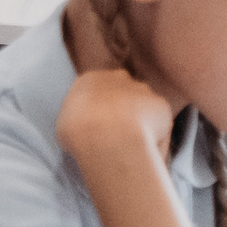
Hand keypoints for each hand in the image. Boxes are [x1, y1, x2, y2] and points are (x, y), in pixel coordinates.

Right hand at [55, 69, 176, 175]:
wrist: (107, 135)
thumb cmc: (79, 131)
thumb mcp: (65, 124)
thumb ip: (77, 120)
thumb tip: (84, 129)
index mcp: (90, 79)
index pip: (98, 90)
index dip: (101, 109)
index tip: (101, 126)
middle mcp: (117, 78)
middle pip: (124, 92)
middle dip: (124, 110)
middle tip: (120, 135)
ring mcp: (142, 89)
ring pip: (145, 107)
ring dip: (142, 122)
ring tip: (135, 146)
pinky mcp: (161, 103)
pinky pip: (161, 122)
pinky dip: (157, 134)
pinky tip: (149, 149)